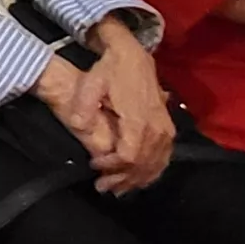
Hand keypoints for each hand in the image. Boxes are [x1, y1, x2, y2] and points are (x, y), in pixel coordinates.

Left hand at [72, 24, 175, 192]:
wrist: (133, 55)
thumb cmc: (110, 69)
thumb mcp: (91, 83)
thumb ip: (84, 105)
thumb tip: (77, 126)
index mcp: (138, 120)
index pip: (128, 155)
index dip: (112, 166)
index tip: (94, 165)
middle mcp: (157, 128)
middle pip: (142, 164)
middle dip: (122, 178)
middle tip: (102, 186)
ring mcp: (165, 129)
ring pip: (155, 164)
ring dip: (136, 179)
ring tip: (116, 188)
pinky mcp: (168, 129)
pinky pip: (164, 157)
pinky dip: (151, 171)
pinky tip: (138, 179)